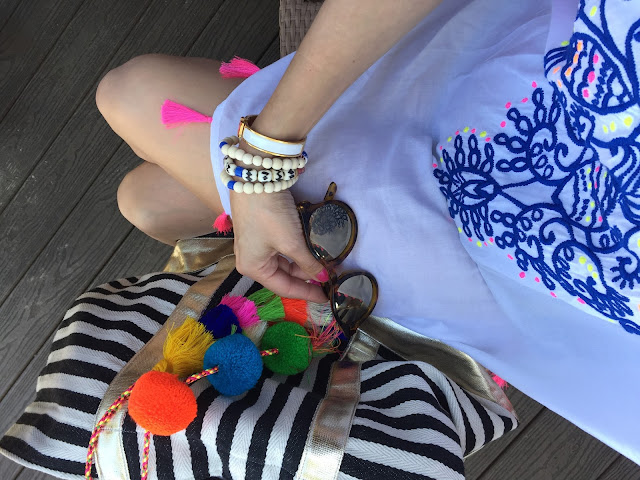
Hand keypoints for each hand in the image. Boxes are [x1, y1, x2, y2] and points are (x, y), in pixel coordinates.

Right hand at [229, 177, 327, 302]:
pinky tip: (313, 251)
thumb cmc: (269, 215)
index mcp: (253, 268)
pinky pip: (283, 249)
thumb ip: (308, 263)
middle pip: (285, 275)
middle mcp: (252, 260)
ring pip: (286, 261)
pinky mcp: (263, 231)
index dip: (307, 294)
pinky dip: (299, 251)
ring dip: (305, 263)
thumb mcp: (291, 242)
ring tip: (326, 264)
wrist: (257, 177)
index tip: (327, 297)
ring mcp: (256, 245)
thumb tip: (324, 277)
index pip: (285, 288)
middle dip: (308, 276)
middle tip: (331, 277)